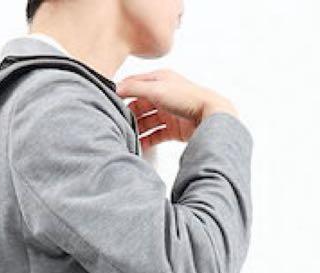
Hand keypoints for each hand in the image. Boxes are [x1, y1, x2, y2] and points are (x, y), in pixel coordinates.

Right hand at [115, 69, 238, 146]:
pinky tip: (140, 145)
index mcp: (160, 79)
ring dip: (137, 129)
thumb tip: (115, 88)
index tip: (109, 102)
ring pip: (147, 121)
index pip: (134, 84)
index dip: (121, 93)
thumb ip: (134, 88)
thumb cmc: (188, 98)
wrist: (210, 116)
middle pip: (139, 105)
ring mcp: (169, 112)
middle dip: (129, 115)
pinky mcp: (174, 128)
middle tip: (118, 124)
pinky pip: (156, 134)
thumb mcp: (156, 89)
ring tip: (127, 136)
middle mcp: (164, 94)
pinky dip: (147, 140)